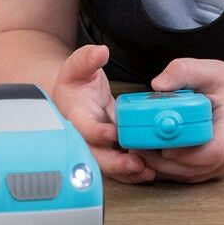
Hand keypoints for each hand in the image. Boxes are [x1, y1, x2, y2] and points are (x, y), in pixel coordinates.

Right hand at [52, 44, 155, 183]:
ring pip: (109, 165)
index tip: (113, 133)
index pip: (82, 127)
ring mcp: (97, 146)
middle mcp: (84, 135)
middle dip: (115, 162)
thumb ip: (88, 59)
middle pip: (96, 155)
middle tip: (135, 163)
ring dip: (127, 171)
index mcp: (74, 114)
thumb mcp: (79, 66)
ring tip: (148, 171)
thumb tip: (100, 52)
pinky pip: (120, 166)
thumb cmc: (76, 82)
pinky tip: (149, 171)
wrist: (75, 97)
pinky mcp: (110, 151)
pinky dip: (133, 172)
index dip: (96, 132)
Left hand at [135, 58, 223, 182]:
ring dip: (161, 167)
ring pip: (190, 176)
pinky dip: (167, 169)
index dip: (187, 153)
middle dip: (163, 162)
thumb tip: (157, 85)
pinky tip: (147, 154)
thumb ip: (183, 72)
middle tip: (135, 148)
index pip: (215, 151)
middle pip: (196, 168)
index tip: (163, 146)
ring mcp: (223, 164)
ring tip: (136, 150)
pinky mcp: (212, 168)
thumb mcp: (210, 70)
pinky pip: (188, 174)